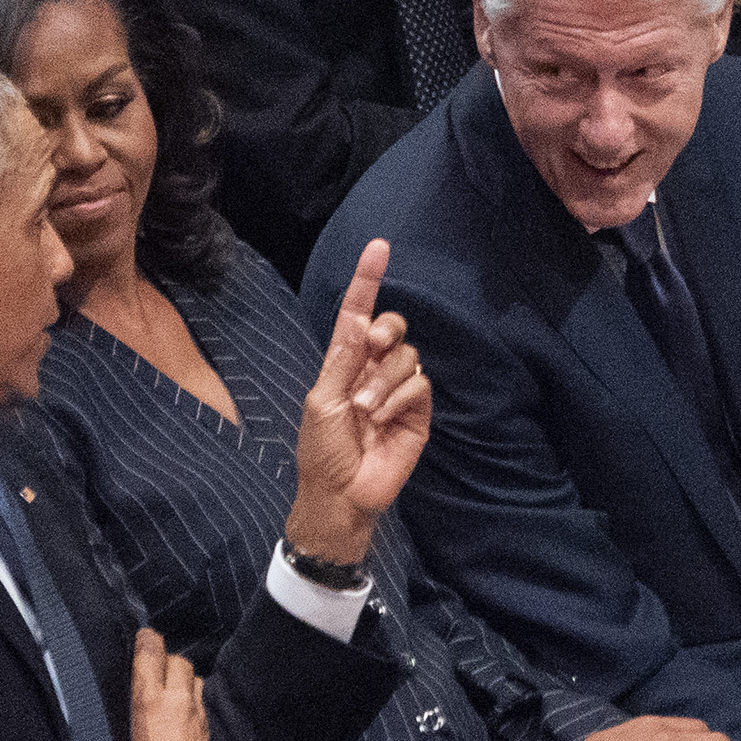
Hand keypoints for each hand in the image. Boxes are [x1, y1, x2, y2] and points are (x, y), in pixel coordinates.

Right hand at [127, 627, 213, 740]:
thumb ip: (121, 714)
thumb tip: (122, 699)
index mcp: (149, 701)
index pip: (152, 651)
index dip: (147, 641)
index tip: (143, 639)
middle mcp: (178, 704)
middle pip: (179, 661)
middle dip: (167, 661)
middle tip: (153, 669)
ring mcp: (196, 720)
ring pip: (195, 682)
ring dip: (182, 683)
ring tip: (166, 694)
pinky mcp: (207, 738)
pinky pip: (200, 708)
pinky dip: (191, 706)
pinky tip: (179, 720)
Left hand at [288, 239, 429, 569]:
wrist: (341, 494)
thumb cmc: (321, 450)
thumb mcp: (323, 399)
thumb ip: (344, 359)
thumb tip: (363, 320)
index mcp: (344, 362)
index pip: (358, 312)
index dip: (368, 279)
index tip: (379, 247)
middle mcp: (373, 370)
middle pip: (393, 326)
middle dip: (386, 329)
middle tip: (374, 346)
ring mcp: (397, 391)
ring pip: (407, 357)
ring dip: (383, 381)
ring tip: (365, 411)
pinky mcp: (417, 412)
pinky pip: (419, 384)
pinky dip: (399, 398)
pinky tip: (383, 420)